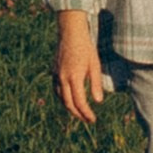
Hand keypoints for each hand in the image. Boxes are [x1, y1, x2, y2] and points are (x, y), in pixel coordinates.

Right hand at [54, 11, 107, 125]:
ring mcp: (56, 76)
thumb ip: (96, 83)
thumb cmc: (86, 47)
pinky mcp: (54, 72)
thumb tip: (98, 101)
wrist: (70, 32)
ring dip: (70, 108)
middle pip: (68, 104)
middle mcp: (63, 79)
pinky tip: (69, 100)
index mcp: (74, 77)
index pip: (79, 102)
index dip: (86, 113)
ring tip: (80, 112)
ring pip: (61, 99)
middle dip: (78, 114)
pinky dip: (63, 99)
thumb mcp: (95, 64)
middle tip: (87, 119)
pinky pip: (56, 91)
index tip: (93, 119)